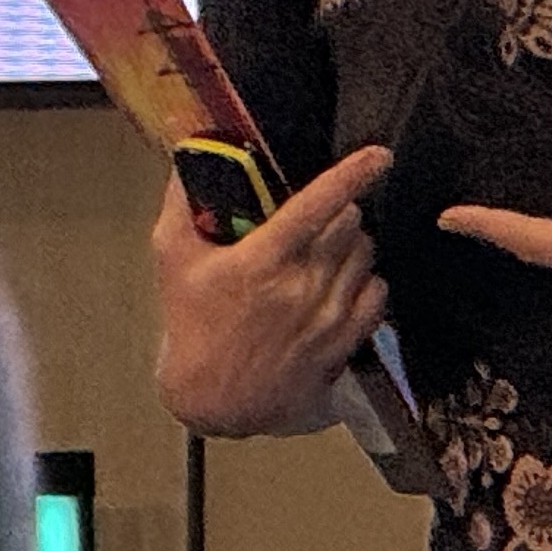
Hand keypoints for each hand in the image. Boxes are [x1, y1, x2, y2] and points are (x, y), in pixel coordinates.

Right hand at [150, 142, 391, 437]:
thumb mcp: (173, 258)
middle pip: (350, 222)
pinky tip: (339, 285)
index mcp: (261, 261)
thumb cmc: (191, 324)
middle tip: (316, 222)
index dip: (354, 173)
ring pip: (366, 254)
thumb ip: (184, 202)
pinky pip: (377, 293)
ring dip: (352, 245)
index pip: (318, 204)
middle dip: (339, 212)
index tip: (378, 155)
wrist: (211, 397)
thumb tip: (193, 152)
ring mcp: (326, 315)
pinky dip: (365, 282)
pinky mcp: (343, 340)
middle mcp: (300, 286)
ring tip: (323, 255)